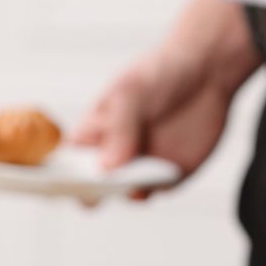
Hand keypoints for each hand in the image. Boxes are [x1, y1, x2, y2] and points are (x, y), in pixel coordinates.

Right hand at [70, 0, 259, 197]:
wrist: (207, 71)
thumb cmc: (158, 74)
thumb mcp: (130, 92)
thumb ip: (118, 129)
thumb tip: (107, 169)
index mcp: (89, 136)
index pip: (63, 166)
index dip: (58, 179)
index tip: (63, 182)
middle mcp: (110, 156)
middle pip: (89, 189)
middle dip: (91, 193)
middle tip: (100, 186)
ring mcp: (138, 168)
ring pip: (123, 195)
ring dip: (127, 191)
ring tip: (135, 179)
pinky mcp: (166, 175)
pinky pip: (156, 191)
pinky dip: (156, 187)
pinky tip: (162, 173)